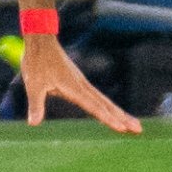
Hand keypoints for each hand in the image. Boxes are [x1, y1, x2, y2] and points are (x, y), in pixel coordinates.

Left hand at [17, 25, 139, 133]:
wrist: (42, 41)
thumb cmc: (37, 62)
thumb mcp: (33, 85)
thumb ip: (36, 105)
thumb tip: (33, 123)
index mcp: (74, 88)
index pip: (95, 107)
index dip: (108, 119)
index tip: (122, 128)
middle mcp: (82, 86)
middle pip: (107, 105)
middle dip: (123, 118)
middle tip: (138, 129)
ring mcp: (82, 84)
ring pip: (105, 101)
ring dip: (119, 113)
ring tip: (133, 124)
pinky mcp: (79, 83)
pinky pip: (98, 98)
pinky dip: (108, 107)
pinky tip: (112, 112)